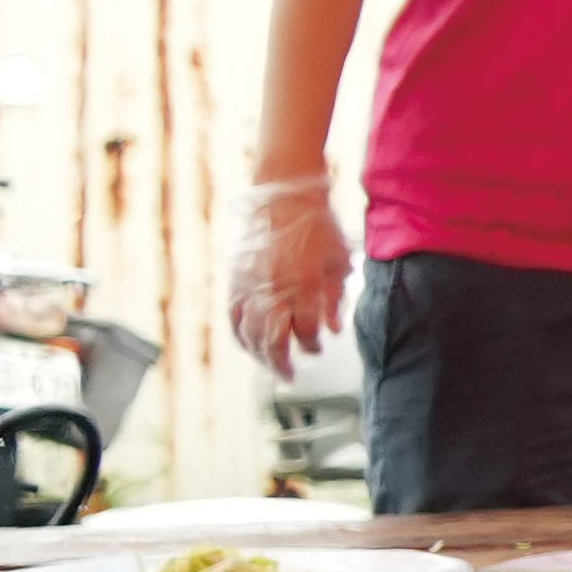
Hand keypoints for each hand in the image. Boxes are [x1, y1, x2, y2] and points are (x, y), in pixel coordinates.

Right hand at [224, 174, 346, 374]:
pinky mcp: (235, 280)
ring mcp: (251, 286)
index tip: (316, 348)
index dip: (313, 345)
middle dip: (282, 363)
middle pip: (274, 341)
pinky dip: (240, 335)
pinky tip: (247, 345)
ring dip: (260, 355)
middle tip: (289, 375)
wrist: (284, 196)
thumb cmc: (317, 225)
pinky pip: (233, 317)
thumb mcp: (338, 261)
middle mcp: (276, 289)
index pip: (308, 331)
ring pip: (250, 334)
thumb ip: (335, 298)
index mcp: (305, 284)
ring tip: (270, 366)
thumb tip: (332, 329)